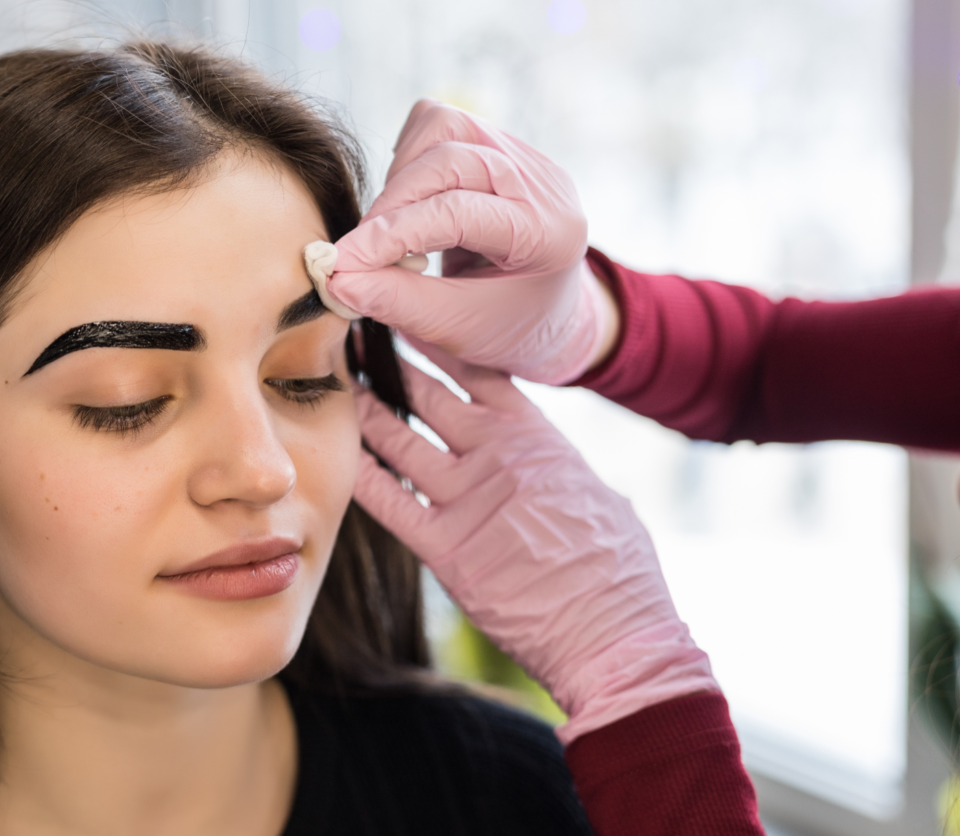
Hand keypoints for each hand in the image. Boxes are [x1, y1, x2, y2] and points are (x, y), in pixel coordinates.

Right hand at [328, 100, 615, 385]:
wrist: (547, 314)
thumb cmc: (510, 328)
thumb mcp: (460, 329)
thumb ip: (400, 303)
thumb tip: (338, 280)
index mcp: (548, 234)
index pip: (457, 214)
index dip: (391, 236)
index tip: (342, 264)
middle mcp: (542, 183)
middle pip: (448, 156)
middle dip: (392, 202)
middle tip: (360, 250)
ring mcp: (524, 155)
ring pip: (442, 126)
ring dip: (402, 175)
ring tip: (392, 227)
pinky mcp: (499, 144)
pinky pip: (440, 123)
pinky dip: (411, 158)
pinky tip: (412, 202)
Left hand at [352, 342, 716, 741]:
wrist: (615, 634)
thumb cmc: (621, 576)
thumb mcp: (603, 500)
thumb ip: (563, 473)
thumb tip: (553, 469)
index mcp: (538, 439)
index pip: (480, 373)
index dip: (441, 346)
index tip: (411, 324)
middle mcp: (496, 457)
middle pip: (428, 396)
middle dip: (390, 369)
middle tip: (356, 345)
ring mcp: (466, 500)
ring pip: (398, 439)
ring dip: (365, 412)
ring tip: (340, 389)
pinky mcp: (444, 548)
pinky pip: (387, 501)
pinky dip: (361, 475)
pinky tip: (339, 455)